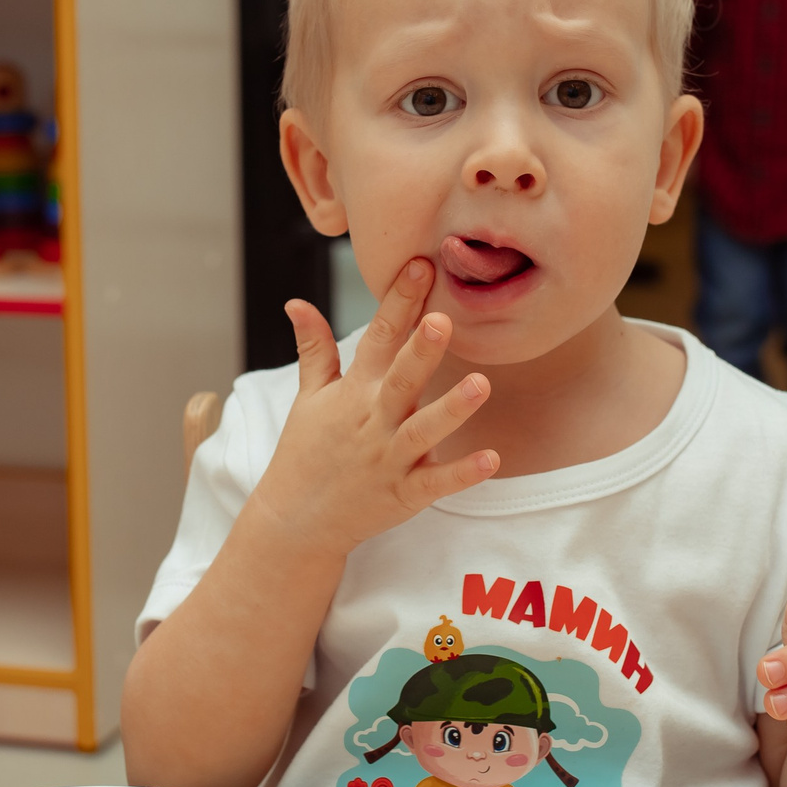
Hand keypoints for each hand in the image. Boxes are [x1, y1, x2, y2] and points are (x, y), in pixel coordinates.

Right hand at [244, 257, 496, 558]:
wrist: (295, 521)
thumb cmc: (305, 453)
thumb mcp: (307, 399)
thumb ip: (314, 349)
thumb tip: (298, 303)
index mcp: (354, 391)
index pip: (378, 338)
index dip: (399, 301)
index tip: (420, 265)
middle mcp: (372, 420)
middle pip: (401, 379)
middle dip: (422, 349)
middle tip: (444, 318)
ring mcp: (389, 459)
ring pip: (424, 430)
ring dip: (452, 409)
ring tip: (482, 384)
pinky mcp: (403, 495)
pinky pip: (436, 482)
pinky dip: (462, 472)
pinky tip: (491, 458)